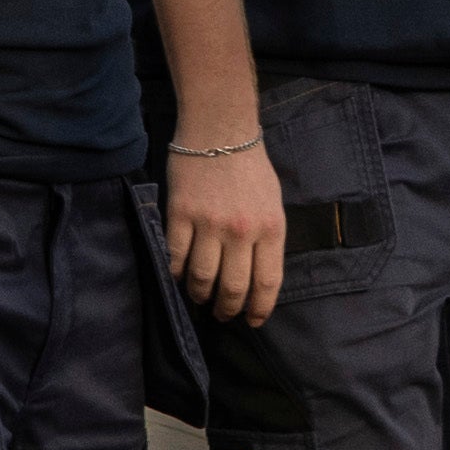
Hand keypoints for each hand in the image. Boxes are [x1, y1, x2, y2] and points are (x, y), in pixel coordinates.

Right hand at [164, 133, 290, 321]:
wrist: (220, 129)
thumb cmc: (250, 167)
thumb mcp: (273, 203)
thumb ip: (268, 239)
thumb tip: (258, 278)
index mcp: (271, 228)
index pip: (267, 283)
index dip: (259, 309)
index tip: (252, 320)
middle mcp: (242, 231)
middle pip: (233, 287)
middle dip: (226, 308)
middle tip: (221, 313)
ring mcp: (209, 224)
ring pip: (201, 278)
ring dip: (199, 294)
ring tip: (199, 296)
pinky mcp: (181, 215)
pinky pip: (176, 257)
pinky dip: (176, 273)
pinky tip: (178, 275)